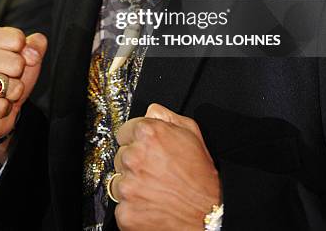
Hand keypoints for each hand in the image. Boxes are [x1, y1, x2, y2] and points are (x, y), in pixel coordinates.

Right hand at [0, 25, 46, 145]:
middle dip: (19, 73)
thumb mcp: (28, 54)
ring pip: (11, 85)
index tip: (14, 56)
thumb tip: (32, 54)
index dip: (24, 51)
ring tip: (2, 90)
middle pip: (17, 63)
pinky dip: (5, 108)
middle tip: (7, 76)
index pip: (17, 39)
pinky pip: (2, 106)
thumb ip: (36, 44)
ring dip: (13, 92)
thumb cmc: (10, 75)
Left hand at [111, 103, 220, 230]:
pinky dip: (132, 207)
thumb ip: (166, 116)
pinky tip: (151, 204)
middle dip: (134, 162)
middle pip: (120, 155)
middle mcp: (134, 157)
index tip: (144, 149)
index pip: (124, 131)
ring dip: (131, 185)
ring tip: (154, 188)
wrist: (207, 213)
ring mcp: (128, 186)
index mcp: (147, 134)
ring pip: (118, 181)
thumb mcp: (191, 132)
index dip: (135, 140)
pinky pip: (121, 206)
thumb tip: (151, 112)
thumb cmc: (201, 175)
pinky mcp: (126, 212)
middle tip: (154, 170)